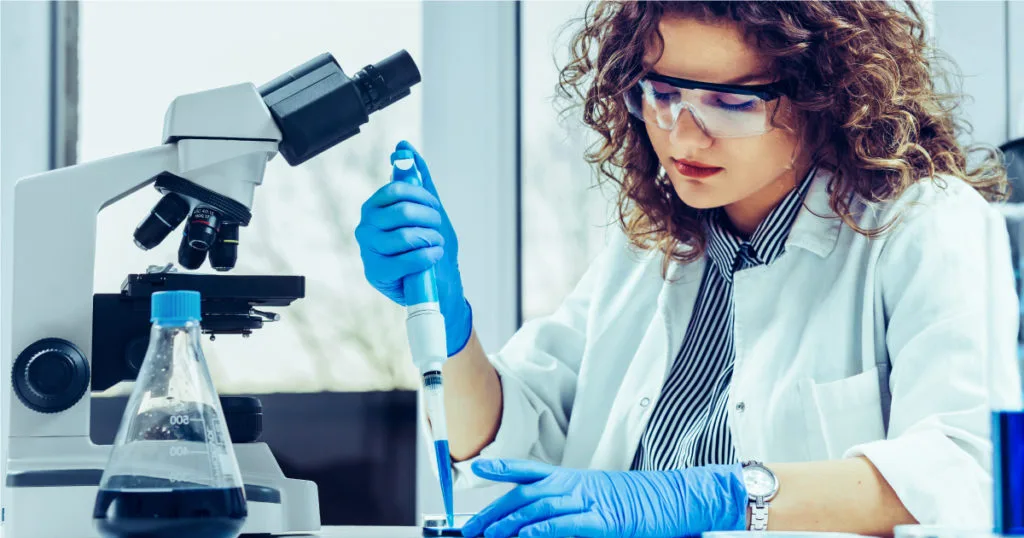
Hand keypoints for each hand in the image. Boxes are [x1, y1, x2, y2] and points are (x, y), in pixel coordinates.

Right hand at [355, 140, 471, 355]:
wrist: (439, 283)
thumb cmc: (431, 244)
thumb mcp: (428, 208)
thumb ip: (417, 178)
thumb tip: (403, 147)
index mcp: (375, 208)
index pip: (395, 190)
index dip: (422, 196)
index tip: (435, 207)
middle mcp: (366, 227)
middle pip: (402, 212)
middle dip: (430, 219)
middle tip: (438, 229)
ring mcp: (368, 251)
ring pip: (405, 236)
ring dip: (431, 240)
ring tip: (437, 245)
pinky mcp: (376, 272)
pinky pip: (406, 259)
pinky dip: (427, 257)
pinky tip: (433, 256)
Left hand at [461, 459, 747, 537]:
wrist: (679, 500)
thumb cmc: (643, 503)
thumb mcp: (603, 497)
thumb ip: (574, 506)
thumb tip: (543, 522)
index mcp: (576, 478)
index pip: (531, 469)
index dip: (503, 467)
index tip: (477, 468)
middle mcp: (577, 484)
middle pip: (526, 493)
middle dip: (495, 511)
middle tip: (472, 529)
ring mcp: (590, 500)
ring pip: (538, 508)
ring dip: (508, 524)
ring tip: (487, 536)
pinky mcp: (604, 519)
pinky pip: (564, 524)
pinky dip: (540, 530)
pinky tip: (523, 537)